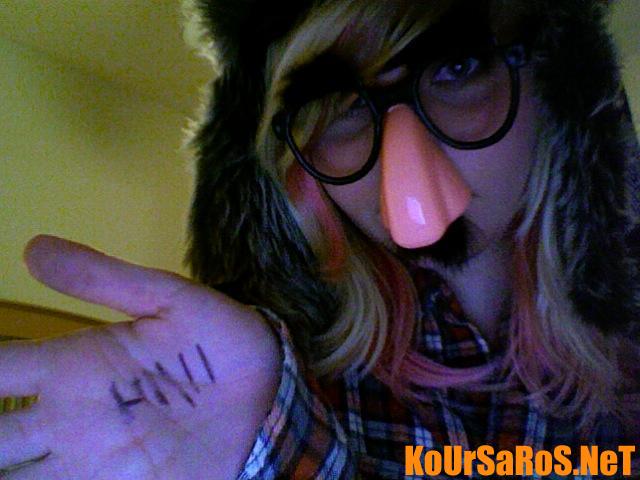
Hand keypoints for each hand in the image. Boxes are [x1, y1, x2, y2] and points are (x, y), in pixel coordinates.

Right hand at [0, 235, 281, 478]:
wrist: (270, 392)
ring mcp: (94, 463)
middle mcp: (70, 420)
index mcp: (74, 367)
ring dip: (7, 474)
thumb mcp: (167, 300)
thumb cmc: (217, 341)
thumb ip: (105, 279)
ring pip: (21, 477)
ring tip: (4, 471)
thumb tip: (33, 246)